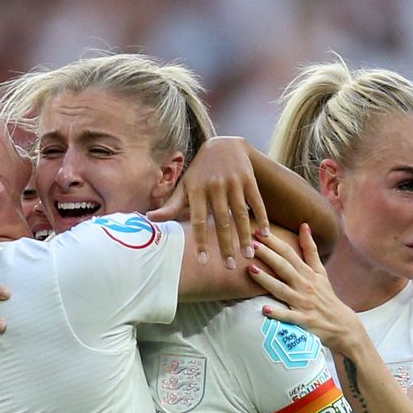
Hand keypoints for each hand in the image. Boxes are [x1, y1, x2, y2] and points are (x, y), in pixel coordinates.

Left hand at [149, 136, 267, 269]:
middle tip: (230, 267)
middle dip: (226, 245)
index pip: (198, 220)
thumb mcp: (185, 186)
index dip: (199, 241)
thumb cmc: (200, 172)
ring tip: (248, 255)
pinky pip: (256, 202)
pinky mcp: (248, 179)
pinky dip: (262, 218)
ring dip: (245, 236)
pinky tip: (265, 235)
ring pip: (240, 214)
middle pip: (221, 221)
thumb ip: (170, 206)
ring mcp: (233, 182)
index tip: (202, 261)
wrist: (223, 145)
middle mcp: (214, 186)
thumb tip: (148, 218)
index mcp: (196, 190)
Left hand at [246, 223, 360, 350]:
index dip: (275, 242)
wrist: (341, 324)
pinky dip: (278, 313)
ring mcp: (303, 303)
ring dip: (266, 280)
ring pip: (282, 290)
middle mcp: (304, 285)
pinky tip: (264, 309)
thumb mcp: (321, 271)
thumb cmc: (326, 296)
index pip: (289, 254)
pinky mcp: (303, 320)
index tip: (260, 231)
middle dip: (268, 255)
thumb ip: (310, 250)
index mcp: (307, 273)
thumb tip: (304, 225)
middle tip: (251, 245)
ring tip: (251, 270)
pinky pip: (289, 317)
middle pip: (284, 267)